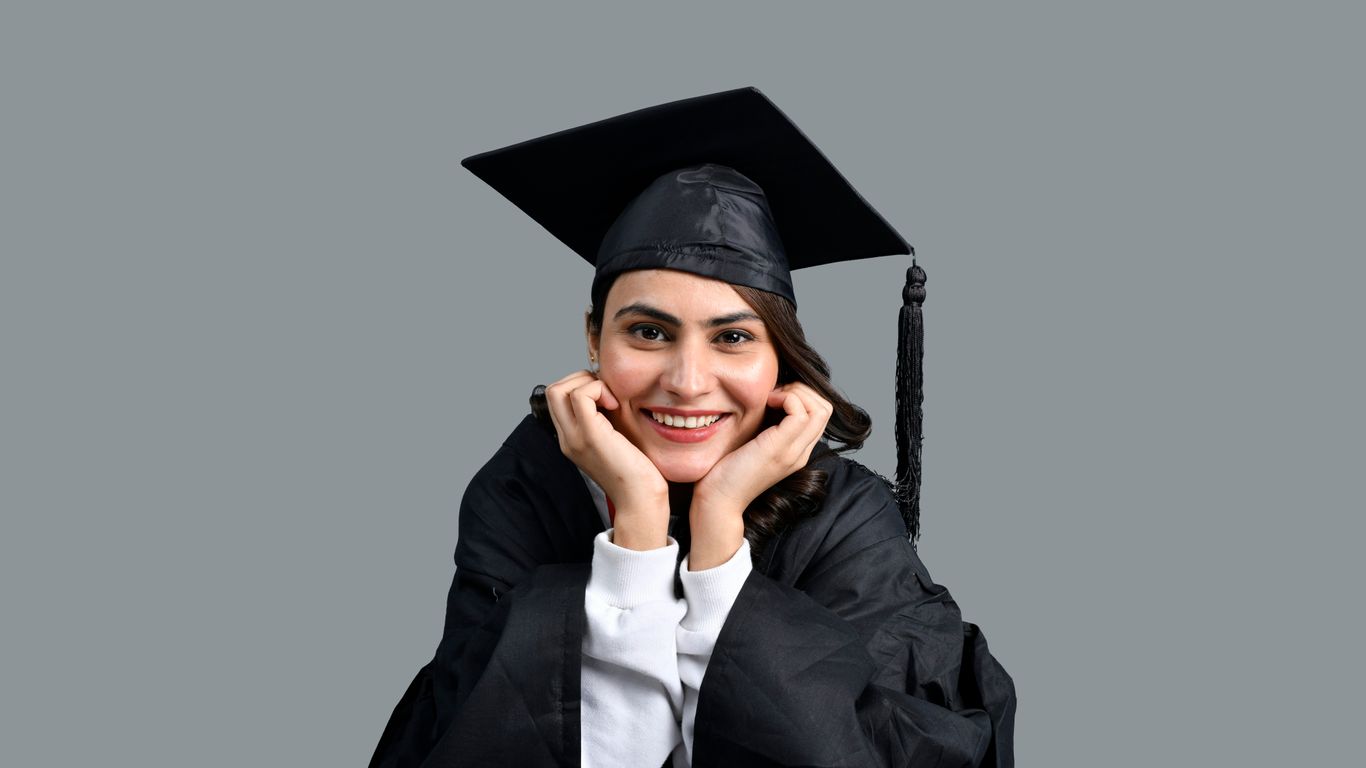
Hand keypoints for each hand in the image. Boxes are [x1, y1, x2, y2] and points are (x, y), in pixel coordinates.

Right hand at [543, 370, 669, 548]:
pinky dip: (599, 390)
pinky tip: (615, 405)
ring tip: (611, 399)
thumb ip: (607, 418)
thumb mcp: (616, 438)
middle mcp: (567, 438)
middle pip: (553, 390)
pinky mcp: (590, 436)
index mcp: (572, 439)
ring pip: (559, 389)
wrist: (641, 500)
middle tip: (607, 392)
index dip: (580, 385)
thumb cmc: (637, 471)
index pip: (557, 398)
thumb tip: (610, 390)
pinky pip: (581, 395)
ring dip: (589, 383)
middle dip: (581, 379)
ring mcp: (575, 438)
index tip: (606, 395)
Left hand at [688, 383, 832, 568]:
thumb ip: (766, 425)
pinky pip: (800, 413)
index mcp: (797, 452)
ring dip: (795, 392)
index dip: (801, 396)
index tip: (774, 396)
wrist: (718, 500)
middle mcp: (801, 453)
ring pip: (819, 409)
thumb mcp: (753, 442)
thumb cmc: (727, 470)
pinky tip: (766, 402)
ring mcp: (793, 452)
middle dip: (802, 390)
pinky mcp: (779, 449)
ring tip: (770, 398)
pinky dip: (787, 398)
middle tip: (774, 394)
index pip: (820, 414)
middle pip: (825, 409)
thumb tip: (767, 396)